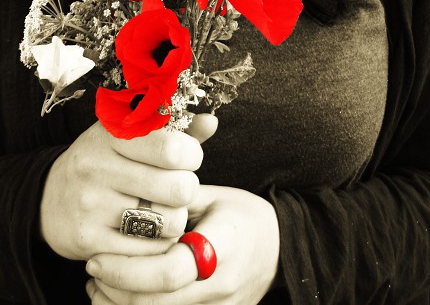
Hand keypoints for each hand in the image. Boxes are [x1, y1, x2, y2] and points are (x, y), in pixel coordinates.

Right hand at [40, 114, 216, 260]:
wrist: (49, 196)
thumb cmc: (106, 159)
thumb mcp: (133, 135)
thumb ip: (176, 129)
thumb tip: (211, 122)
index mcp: (114, 133)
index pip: (174, 149)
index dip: (192, 156)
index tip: (185, 158)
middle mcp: (99, 166)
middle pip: (178, 189)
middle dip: (187, 189)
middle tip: (176, 187)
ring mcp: (92, 204)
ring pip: (169, 222)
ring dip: (175, 218)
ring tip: (163, 209)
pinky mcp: (88, 240)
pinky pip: (150, 250)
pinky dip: (158, 243)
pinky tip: (147, 231)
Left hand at [85, 184, 279, 303]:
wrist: (279, 249)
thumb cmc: (243, 215)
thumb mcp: (214, 197)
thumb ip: (175, 199)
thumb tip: (132, 195)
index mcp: (224, 245)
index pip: (171, 270)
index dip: (128, 269)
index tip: (98, 257)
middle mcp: (220, 285)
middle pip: (156, 303)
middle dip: (115, 290)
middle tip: (91, 267)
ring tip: (97, 284)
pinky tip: (118, 298)